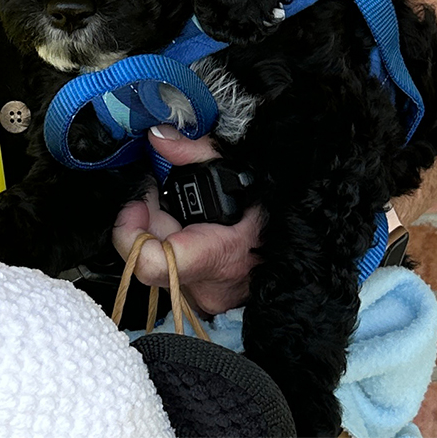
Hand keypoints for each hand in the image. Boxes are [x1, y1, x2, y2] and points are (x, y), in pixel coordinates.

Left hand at [111, 126, 260, 315]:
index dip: (129, 229)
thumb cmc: (273, 211)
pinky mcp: (203, 300)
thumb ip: (193, 151)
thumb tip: (158, 137)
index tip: (139, 201)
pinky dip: (171, 244)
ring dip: (158, 230)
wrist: (306, 249)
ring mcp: (204, 299)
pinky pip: (171, 271)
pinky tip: (185, 225)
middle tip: (158, 190)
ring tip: (176, 205)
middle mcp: (206, 287)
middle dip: (145, 218)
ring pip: (157, 263)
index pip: (148, 264)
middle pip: (146, 255)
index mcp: (215, 256)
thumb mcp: (236, 171)